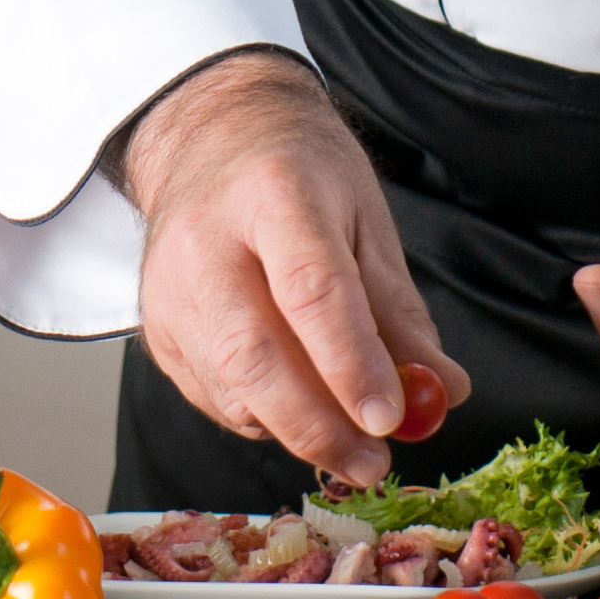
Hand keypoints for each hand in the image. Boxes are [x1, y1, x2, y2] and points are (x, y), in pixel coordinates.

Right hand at [119, 50, 467, 485]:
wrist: (213, 137)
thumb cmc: (299, 173)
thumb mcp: (365, 219)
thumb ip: (398, 310)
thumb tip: (442, 390)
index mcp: (273, 192)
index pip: (311, 290)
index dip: (352, 363)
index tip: (392, 419)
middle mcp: (205, 238)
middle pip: (254, 353)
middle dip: (319, 425)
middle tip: (374, 461)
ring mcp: (169, 286)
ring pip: (230, 387)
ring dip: (296, 431)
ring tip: (349, 441)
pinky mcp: (157, 328)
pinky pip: (213, 397)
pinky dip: (263, 419)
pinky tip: (296, 406)